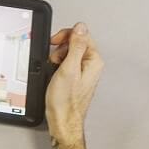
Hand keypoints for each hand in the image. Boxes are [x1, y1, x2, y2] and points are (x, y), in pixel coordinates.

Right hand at [44, 23, 104, 148]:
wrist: (63, 120)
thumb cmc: (65, 101)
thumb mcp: (69, 68)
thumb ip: (76, 46)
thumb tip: (80, 27)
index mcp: (94, 60)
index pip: (82, 34)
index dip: (66, 36)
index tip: (55, 42)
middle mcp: (92, 65)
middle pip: (76, 42)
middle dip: (61, 47)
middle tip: (54, 58)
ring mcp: (84, 71)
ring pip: (69, 52)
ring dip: (58, 56)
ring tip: (55, 68)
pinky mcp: (76, 77)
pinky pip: (67, 63)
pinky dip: (59, 65)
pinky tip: (55, 73)